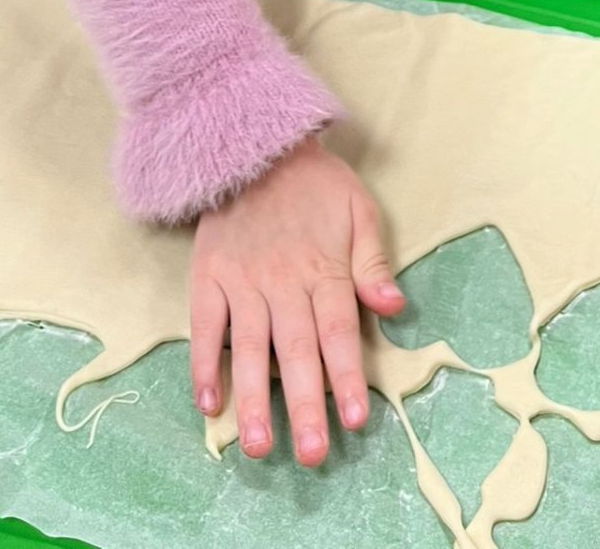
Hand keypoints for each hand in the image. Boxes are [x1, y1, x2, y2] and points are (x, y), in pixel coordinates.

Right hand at [189, 136, 403, 466]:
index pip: (338, 330)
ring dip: (253, 398)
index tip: (354, 421)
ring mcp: (242, 280)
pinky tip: (208, 402)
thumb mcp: (359, 207)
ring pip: (250, 347)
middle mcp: (283, 280)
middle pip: (295, 350)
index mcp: (324, 267)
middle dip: (305, 404)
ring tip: (258, 446)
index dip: (346, 376)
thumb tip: (395, 306)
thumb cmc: (315, 184)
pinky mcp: (208, 275)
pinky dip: (204, 363)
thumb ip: (373, 260)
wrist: (254, 144)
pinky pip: (205, 325)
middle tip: (311, 455)